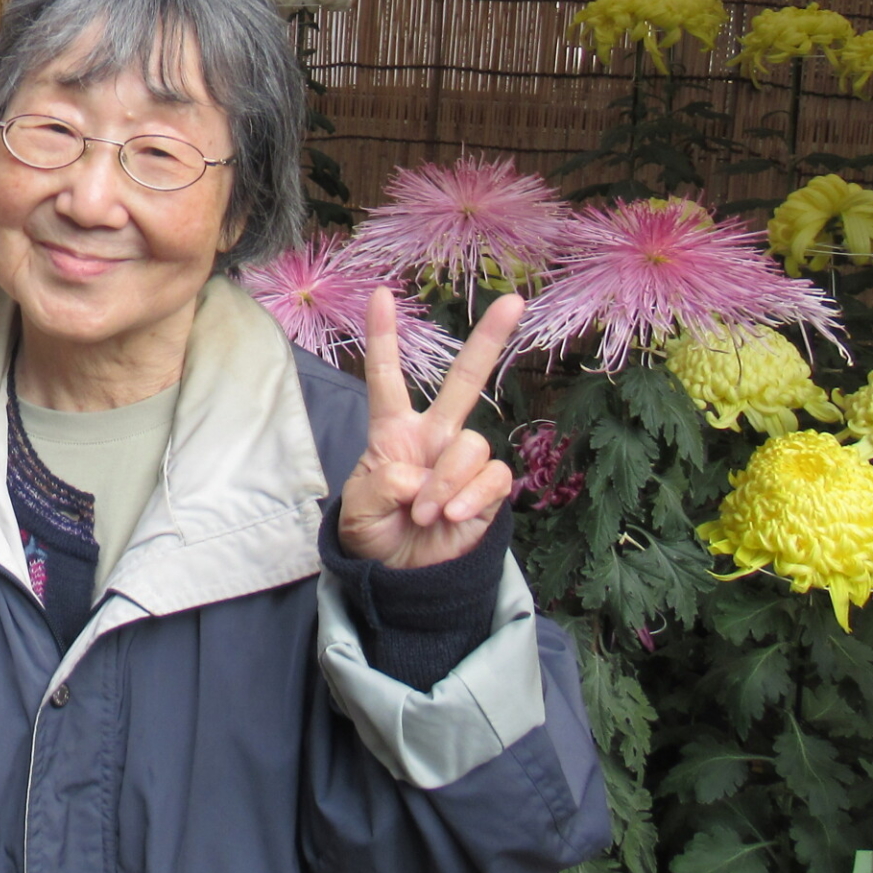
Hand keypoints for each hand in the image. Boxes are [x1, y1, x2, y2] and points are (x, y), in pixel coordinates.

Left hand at [337, 288, 519, 570]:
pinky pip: (493, 478)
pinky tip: (451, 518)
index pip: (387, 378)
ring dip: (446, 480)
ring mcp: (463, 462)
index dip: (384, 337)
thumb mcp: (358, 509)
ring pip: (473, 444)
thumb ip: (381, 484)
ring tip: (425, 512)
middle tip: (513, 300)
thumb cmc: (375, 534)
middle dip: (489, 340)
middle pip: (464, 381)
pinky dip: (470, 498)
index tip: (380, 295)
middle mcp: (434, 437)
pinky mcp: (489, 490)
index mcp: (394, 432)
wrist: (402, 577)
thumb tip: (420, 475)